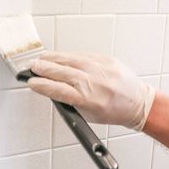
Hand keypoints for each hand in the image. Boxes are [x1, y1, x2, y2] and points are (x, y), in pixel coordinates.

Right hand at [28, 52, 155, 130]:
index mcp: (87, 99)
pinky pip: (81, 54)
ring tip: (41, 58)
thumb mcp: (88, 114)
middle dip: (42, 68)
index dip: (40, 85)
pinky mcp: (105, 59)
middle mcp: (92, 82)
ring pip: (69, 59)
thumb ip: (70, 100)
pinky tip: (60, 56)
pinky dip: (68, 56)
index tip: (31, 82)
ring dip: (52, 58)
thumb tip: (52, 87)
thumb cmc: (114, 112)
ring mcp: (99, 68)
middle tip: (31, 66)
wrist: (137, 102)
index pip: (56, 89)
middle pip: (59, 71)